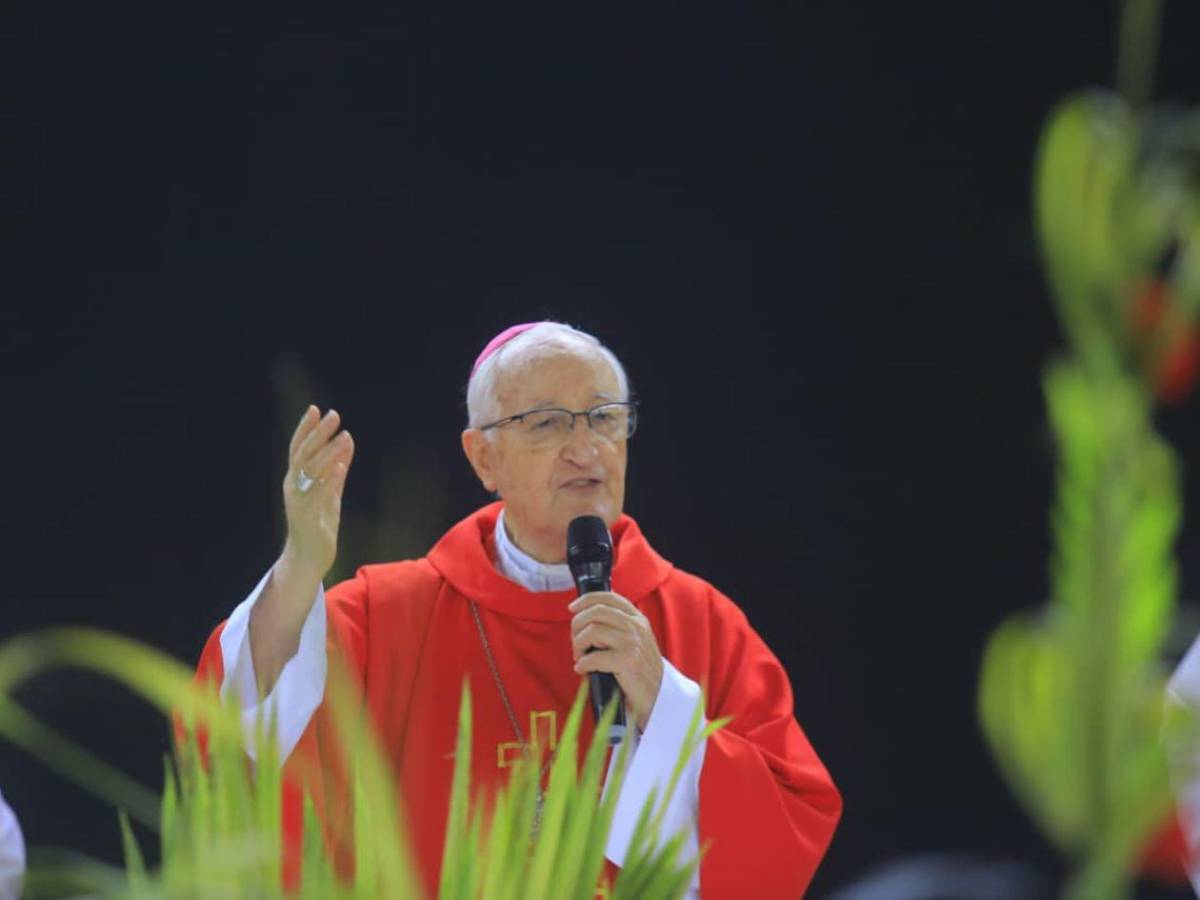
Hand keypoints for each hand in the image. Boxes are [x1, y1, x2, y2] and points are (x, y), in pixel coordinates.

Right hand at [280, 405, 354, 580]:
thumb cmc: (318, 524)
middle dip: (318, 433)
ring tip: (345, 436)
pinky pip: (319, 494)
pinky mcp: (308, 516)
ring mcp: (299, 501)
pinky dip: (330, 480)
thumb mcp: (331, 491)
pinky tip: (342, 467)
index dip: (306, 428)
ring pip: (311, 471)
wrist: (309, 557)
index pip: (298, 448)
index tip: (316, 409)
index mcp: (296, 479)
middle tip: (334, 415)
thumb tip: (347, 441)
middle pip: (303, 453)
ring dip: (328, 452)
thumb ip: (337, 468)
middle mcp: (293, 486)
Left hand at [569, 591, 663, 730]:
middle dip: (578, 625)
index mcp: (637, 619)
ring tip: (580, 657)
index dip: (586, 599)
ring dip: (578, 645)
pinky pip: (593, 657)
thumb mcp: (635, 640)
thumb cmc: (640, 670)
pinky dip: (583, 664)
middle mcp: (636, 627)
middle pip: (596, 611)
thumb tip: (587, 613)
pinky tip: (584, 670)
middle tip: (576, 641)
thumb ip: (617, 625)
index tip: (573, 608)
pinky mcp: (628, 663)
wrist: (659, 696)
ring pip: (592, 631)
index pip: (609, 597)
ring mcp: (633, 644)